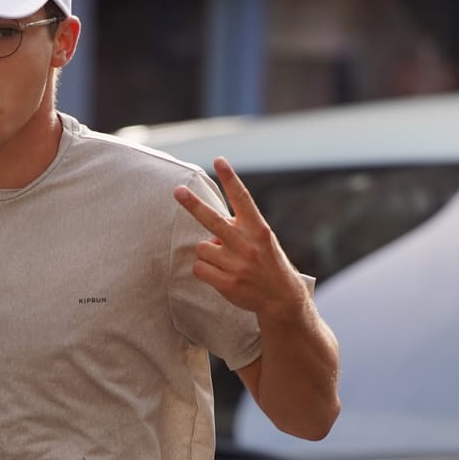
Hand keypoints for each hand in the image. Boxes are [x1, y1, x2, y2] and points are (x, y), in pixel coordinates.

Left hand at [173, 157, 304, 320]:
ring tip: (226, 262)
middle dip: (193, 205)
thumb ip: (239, 229)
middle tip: (177, 190)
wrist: (281, 299)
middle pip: (212, 220)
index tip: (219, 160)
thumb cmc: (267, 264)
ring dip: (208, 254)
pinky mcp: (227, 282)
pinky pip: (199, 268)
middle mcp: (247, 243)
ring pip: (202, 248)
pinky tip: (221, 275)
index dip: (229, 178)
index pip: (242, 198)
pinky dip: (205, 270)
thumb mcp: (262, 240)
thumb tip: (208, 230)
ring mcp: (236, 264)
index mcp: (258, 228)